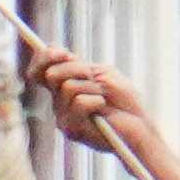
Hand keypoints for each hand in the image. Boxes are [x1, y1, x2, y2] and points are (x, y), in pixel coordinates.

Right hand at [27, 44, 172, 179]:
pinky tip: (104, 110)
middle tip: (94, 77)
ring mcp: (63, 116)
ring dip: (93, 87)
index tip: (63, 52)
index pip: (39, 71)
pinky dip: (97, 100)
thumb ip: (75, 64)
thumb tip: (51, 50)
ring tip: (105, 99)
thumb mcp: (101, 73)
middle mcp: (58, 103)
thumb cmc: (123, 100)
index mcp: (63, 89)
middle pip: (52, 74)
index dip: (44, 58)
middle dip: (78, 69)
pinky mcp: (71, 129)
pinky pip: (79, 102)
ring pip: (68, 87)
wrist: (140, 126)